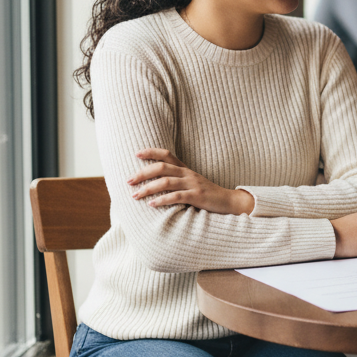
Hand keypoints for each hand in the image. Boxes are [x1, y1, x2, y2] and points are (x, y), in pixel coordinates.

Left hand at [128, 149, 253, 213]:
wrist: (228, 201)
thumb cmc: (207, 194)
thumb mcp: (192, 183)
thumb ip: (176, 181)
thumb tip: (155, 183)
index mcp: (185, 169)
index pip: (166, 154)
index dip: (151, 152)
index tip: (136, 154)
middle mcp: (187, 174)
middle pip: (161, 167)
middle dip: (142, 173)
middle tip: (128, 181)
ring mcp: (192, 184)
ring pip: (165, 182)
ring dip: (148, 188)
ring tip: (135, 195)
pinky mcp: (197, 196)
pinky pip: (176, 196)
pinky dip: (162, 200)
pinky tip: (152, 204)